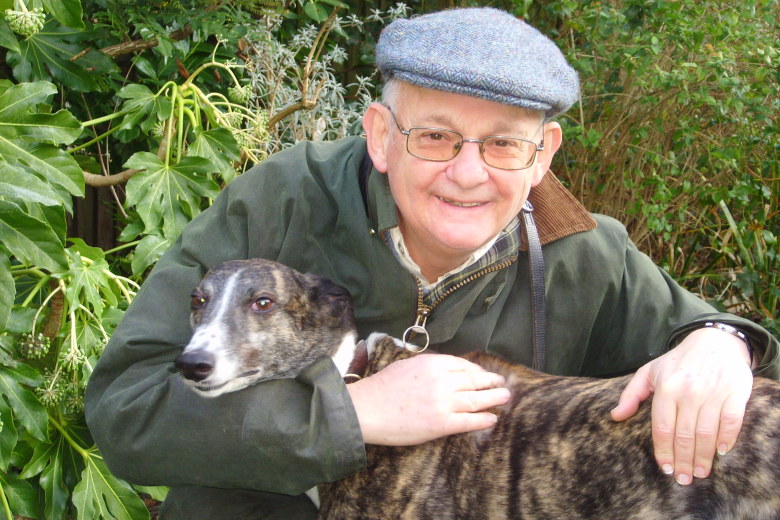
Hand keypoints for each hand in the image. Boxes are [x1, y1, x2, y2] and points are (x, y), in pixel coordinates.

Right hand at [346, 353, 509, 445]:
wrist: (367, 409)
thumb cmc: (382, 387)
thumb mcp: (407, 365)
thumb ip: (429, 366)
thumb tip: (446, 369)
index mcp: (433, 363)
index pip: (463, 365)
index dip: (476, 370)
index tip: (484, 374)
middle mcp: (442, 380)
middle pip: (474, 380)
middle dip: (491, 382)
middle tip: (502, 383)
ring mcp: (443, 402)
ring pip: (477, 399)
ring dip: (494, 399)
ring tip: (505, 398)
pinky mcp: (441, 424)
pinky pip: (469, 421)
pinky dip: (483, 420)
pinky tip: (492, 419)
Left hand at [611, 327, 752, 484]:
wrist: (715, 341)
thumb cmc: (678, 361)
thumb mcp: (649, 372)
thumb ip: (631, 394)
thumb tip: (615, 417)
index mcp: (665, 388)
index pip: (662, 428)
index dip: (663, 451)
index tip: (664, 468)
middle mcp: (688, 391)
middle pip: (684, 435)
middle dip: (682, 461)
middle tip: (683, 479)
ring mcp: (712, 392)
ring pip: (706, 433)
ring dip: (703, 457)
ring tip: (699, 472)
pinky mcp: (735, 392)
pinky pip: (731, 421)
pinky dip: (727, 439)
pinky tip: (721, 452)